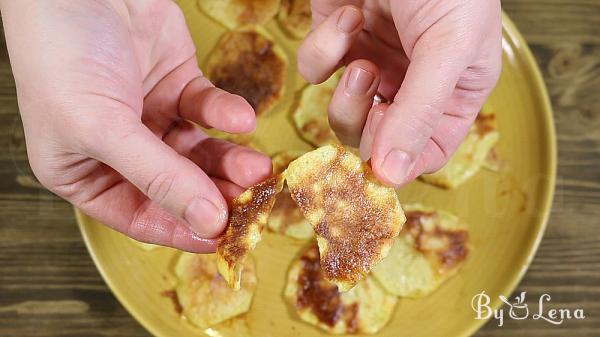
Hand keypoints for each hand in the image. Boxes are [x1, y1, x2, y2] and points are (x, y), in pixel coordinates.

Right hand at [1, 0, 271, 251]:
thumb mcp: (101, 127)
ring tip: (258, 167)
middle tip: (251, 202)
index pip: (140, 216)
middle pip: (178, 187)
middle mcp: (121, 149)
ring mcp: (152, 116)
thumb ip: (158, 177)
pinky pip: (209, 110)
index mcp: (85, 171)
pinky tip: (239, 117)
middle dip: (216, 194)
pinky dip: (226, 114)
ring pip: (200, 153)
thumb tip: (207, 223)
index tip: (223, 236)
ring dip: (230, 161)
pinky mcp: (178, 85)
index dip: (183, 229)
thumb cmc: (62, 52)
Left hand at [298, 0, 501, 186]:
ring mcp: (372, 62)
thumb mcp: (449, 45)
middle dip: (365, 121)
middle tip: (368, 86)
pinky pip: (318, 68)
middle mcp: (411, 84)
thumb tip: (392, 175)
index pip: (426, 152)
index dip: (400, 162)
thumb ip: (420, 112)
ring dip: (346, 90)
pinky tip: (348, 15)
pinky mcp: (338, 40)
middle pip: (377, 140)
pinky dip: (325, 45)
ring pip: (344, 114)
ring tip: (360, 56)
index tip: (377, 162)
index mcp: (452, 93)